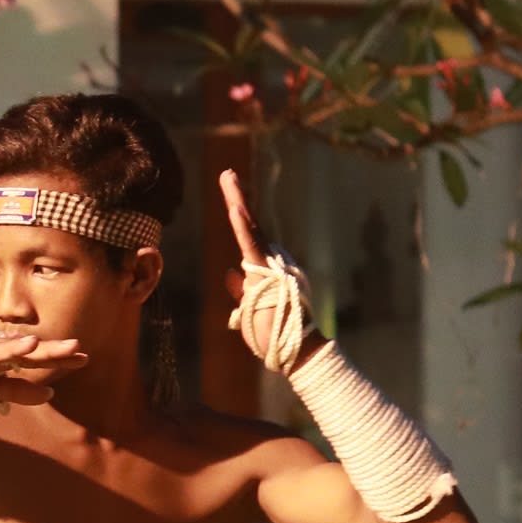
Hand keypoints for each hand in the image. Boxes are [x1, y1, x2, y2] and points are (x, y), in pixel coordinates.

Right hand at [0, 327, 88, 414]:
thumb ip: (19, 391)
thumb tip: (51, 394)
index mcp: (2, 359)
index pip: (35, 358)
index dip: (58, 358)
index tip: (84, 358)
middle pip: (21, 350)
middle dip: (46, 349)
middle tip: (73, 346)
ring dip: (9, 348)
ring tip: (31, 345)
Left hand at [219, 168, 316, 372]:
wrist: (294, 349)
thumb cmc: (274, 334)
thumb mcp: (251, 309)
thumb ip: (242, 290)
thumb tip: (231, 274)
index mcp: (265, 268)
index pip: (249, 236)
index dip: (239, 213)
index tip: (231, 191)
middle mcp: (271, 260)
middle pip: (250, 224)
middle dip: (237, 196)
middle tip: (227, 173)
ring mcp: (270, 264)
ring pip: (251, 229)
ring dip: (238, 203)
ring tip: (228, 179)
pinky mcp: (266, 274)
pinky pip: (252, 247)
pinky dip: (243, 227)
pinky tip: (235, 209)